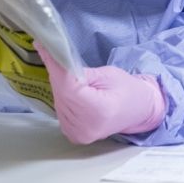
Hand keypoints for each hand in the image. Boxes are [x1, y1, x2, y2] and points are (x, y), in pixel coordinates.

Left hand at [36, 42, 165, 144]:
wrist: (139, 111)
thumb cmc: (128, 89)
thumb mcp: (107, 74)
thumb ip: (81, 72)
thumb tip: (56, 60)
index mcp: (98, 111)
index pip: (68, 87)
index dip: (56, 66)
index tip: (44, 47)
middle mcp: (85, 127)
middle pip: (61, 94)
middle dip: (56, 72)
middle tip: (49, 50)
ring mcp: (78, 134)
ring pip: (59, 101)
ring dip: (58, 84)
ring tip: (62, 68)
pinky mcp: (74, 135)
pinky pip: (61, 110)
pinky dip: (62, 96)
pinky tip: (67, 86)